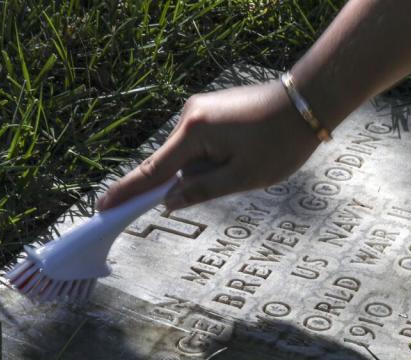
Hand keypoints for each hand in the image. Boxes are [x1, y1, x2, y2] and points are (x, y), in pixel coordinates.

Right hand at [97, 80, 321, 211]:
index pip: (152, 171)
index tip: (102, 206)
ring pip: (193, 156)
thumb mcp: (242, 178)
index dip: (129, 193)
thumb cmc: (279, 142)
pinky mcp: (212, 108)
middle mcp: (189, 115)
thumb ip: (201, 192)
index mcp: (193, 133)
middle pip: (177, 165)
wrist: (307, 102)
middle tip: (241, 174)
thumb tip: (169, 202)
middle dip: (199, 180)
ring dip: (214, 168)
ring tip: (252, 158)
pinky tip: (248, 149)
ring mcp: (200, 109)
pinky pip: (204, 143)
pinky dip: (218, 156)